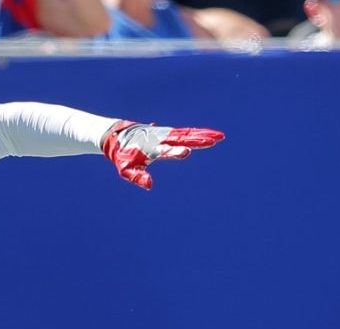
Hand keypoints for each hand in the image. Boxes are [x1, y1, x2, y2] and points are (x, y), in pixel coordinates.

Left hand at [101, 120, 224, 189]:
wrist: (119, 135)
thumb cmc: (123, 155)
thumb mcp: (126, 169)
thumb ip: (137, 177)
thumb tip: (150, 186)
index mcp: (151, 149)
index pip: (165, 150)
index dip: (175, 151)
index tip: (186, 152)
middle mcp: (161, 139)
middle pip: (182, 138)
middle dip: (198, 140)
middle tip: (214, 141)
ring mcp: (166, 134)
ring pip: (187, 133)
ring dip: (204, 135)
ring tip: (220, 136)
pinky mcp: (169, 132)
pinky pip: (186, 132)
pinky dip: (198, 132)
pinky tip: (210, 135)